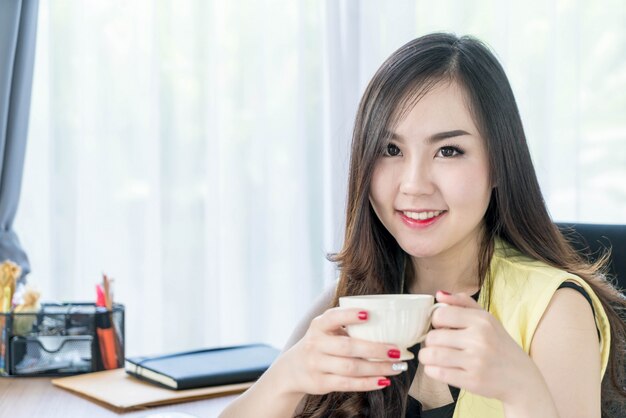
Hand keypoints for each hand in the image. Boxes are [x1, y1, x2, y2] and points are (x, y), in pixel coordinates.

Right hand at [275, 307, 407, 395]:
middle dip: (375, 349)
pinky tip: (383, 380)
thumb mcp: (325, 330)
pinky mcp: (321, 383)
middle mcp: (316, 344)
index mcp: (319, 326)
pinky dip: (368, 383)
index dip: (349, 316)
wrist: (293, 369)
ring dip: (377, 368)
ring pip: (351, 368)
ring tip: (397, 367)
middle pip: (348, 347)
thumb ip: (346, 326)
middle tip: (397, 350)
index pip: (333, 318)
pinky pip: (348, 384)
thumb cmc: (320, 344)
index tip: (368, 314)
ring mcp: (317, 364)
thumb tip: (387, 325)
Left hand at [418, 291, 542, 403]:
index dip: (435, 322)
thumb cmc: (499, 346)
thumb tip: (439, 295)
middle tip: (437, 345)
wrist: (521, 379)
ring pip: (431, 355)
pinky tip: (438, 368)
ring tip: (432, 357)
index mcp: (482, 321)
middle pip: (433, 337)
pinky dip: (432, 370)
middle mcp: (479, 339)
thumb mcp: (487, 319)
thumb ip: (462, 303)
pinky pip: (437, 373)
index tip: (441, 328)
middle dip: (430, 342)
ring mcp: (476, 361)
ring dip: (426, 356)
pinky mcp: (472, 381)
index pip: (440, 315)